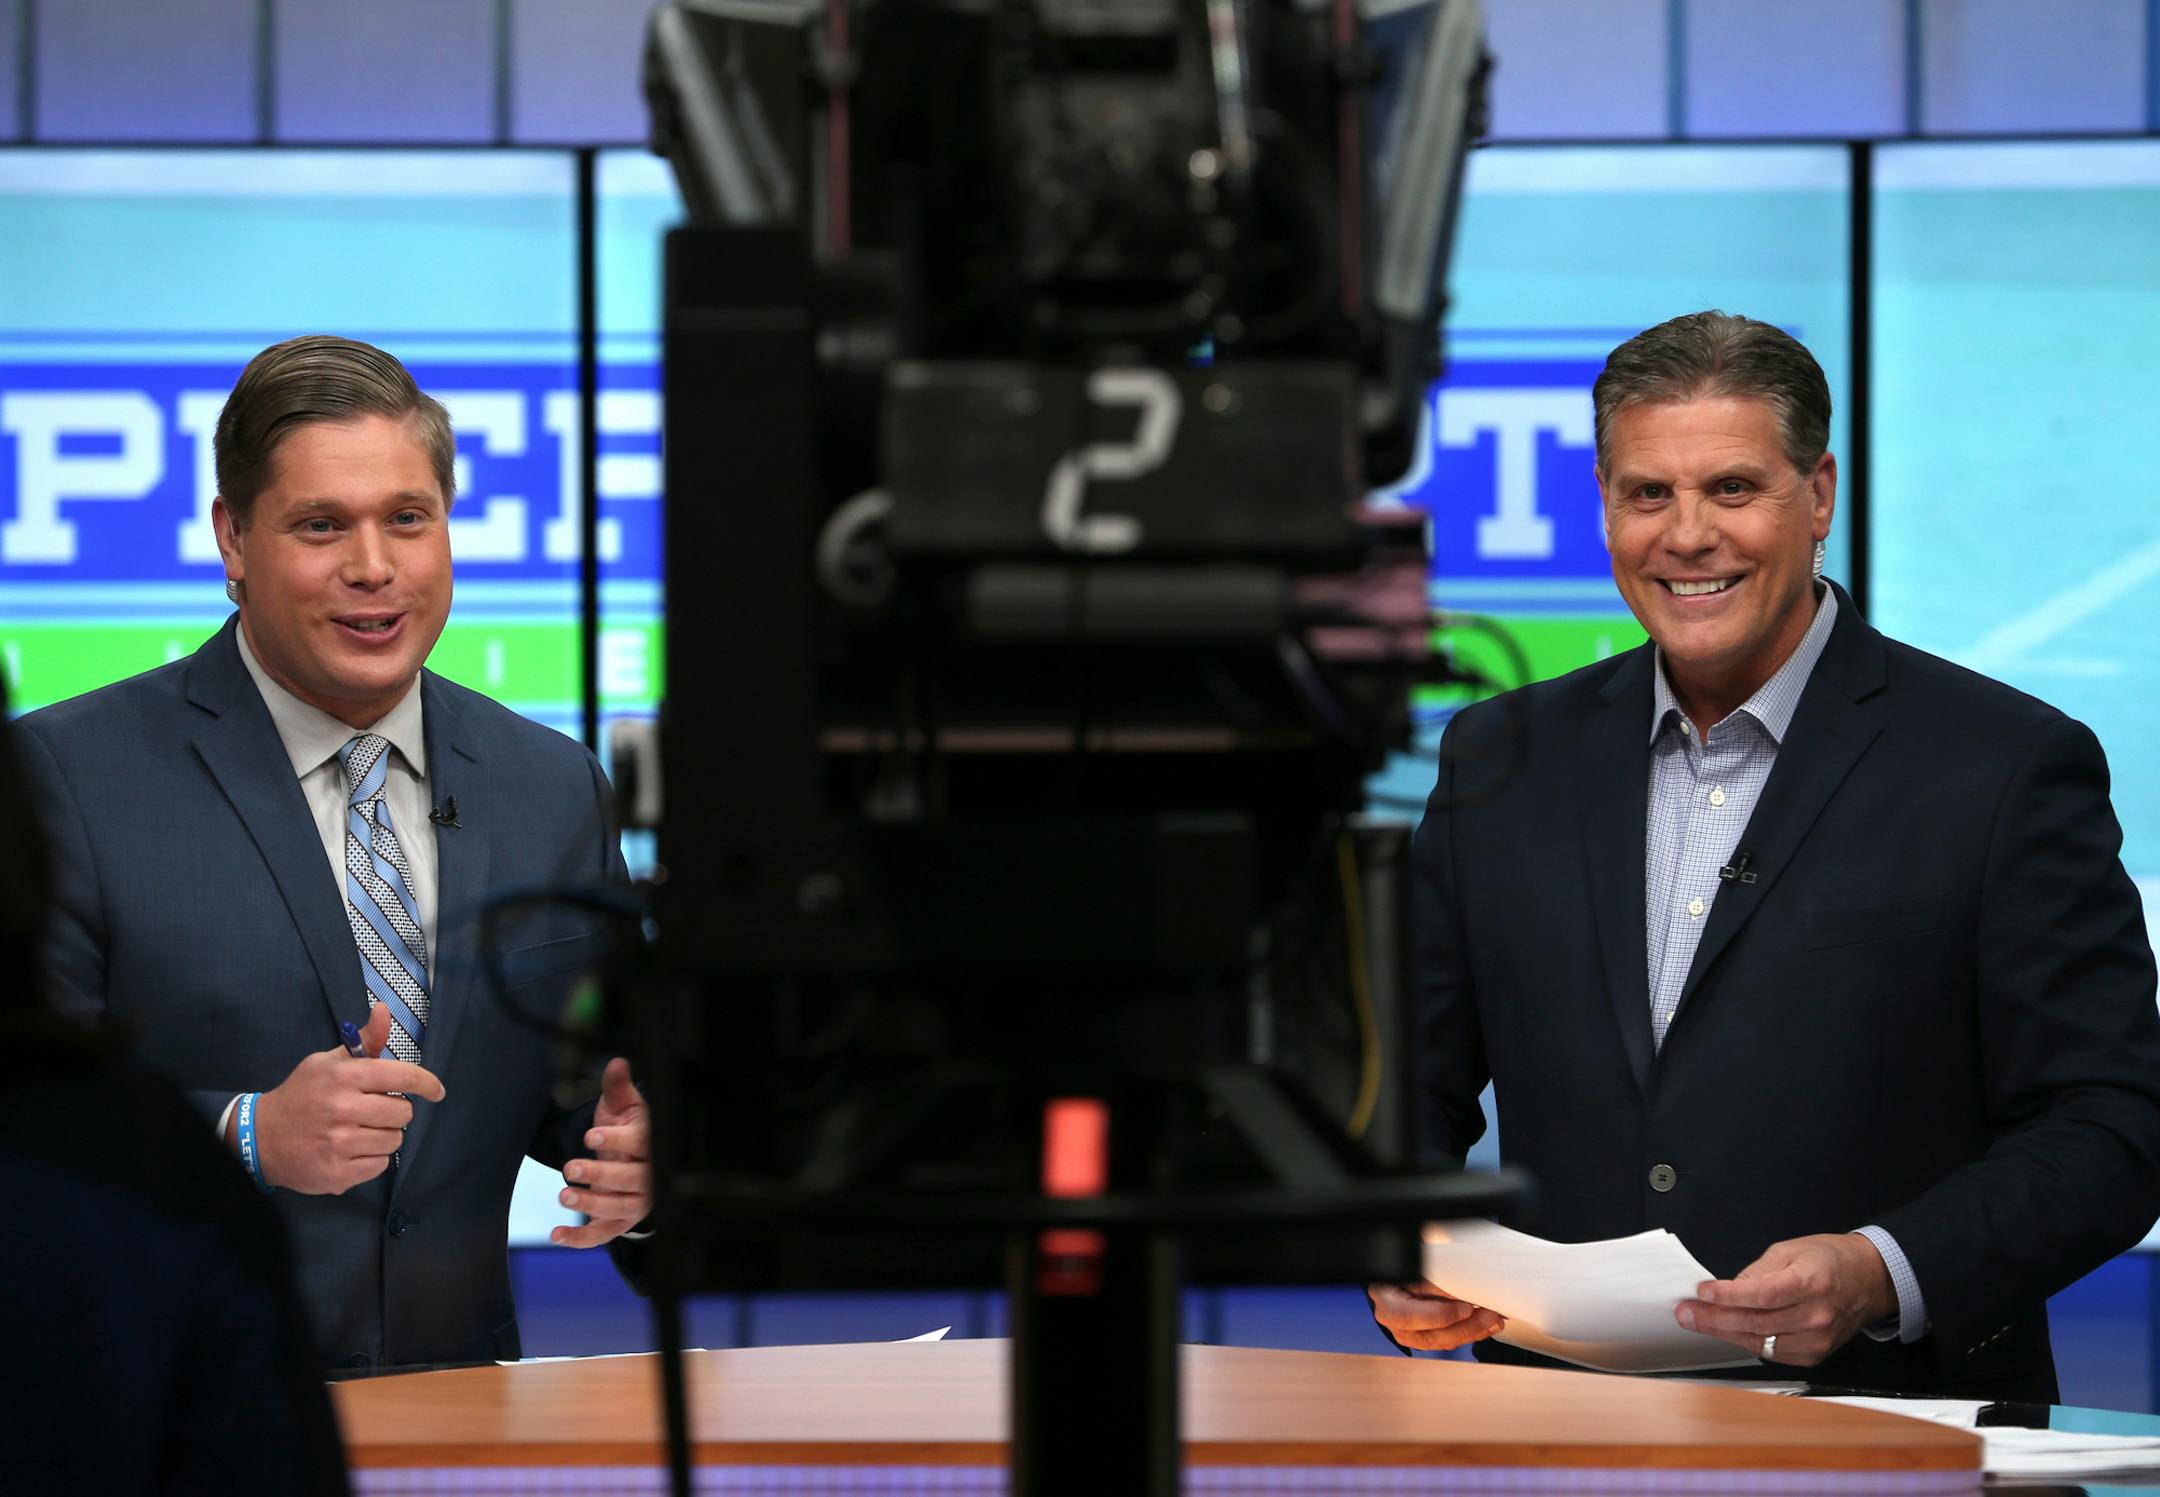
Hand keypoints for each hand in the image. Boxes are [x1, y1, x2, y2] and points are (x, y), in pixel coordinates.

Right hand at [246, 1005, 445, 1194]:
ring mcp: (339, 1144)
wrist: (261, 1137)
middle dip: (396, 1111)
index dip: (427, 1084)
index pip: (403, 1077)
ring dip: (384, 1136)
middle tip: (375, 1111)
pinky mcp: (338, 1174)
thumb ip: (365, 1040)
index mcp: (344, 1076)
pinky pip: (380, 1166)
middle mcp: (343, 1109)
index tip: (436, 1091)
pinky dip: (372, 1159)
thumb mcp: (328, 1061)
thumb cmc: (302, 1094)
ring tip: (360, 1131)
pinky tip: (351, 1150)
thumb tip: (384, 1009)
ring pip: (394, 1140)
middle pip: (404, 1113)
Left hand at [553, 1057, 651, 1247]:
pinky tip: (556, 1235)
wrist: (638, 1164)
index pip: (642, 1143)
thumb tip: (617, 1062)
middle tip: (571, 1168)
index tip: (591, 1136)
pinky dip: (580, 1239)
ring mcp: (637, 1203)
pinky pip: (602, 1235)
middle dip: (600, 1175)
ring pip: (618, 1208)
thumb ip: (618, 1086)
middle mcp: (650, 1176)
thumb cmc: (629, 1132)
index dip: (617, 1141)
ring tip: (565, 1195)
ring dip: (591, 1205)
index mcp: (652, 1143)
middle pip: (631, 1180)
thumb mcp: (625, 1106)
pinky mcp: (620, 1223)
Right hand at [1368, 1282, 1505, 1351]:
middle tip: (1487, 1315)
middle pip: (1430, 1335)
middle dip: (1463, 1327)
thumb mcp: (1413, 1271)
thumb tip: (1459, 1291)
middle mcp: (1395, 1326)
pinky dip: (1469, 1334)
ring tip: (1493, 1320)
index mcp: (1388, 1305)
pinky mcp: (1424, 1338)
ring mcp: (1409, 1335)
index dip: (1440, 1315)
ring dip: (1471, 1332)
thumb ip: (1432, 1282)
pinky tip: (1486, 1326)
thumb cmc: (1402, 1272)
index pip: (1410, 1316)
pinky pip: (1448, 1341)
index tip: (1465, 1306)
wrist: (1394, 1281)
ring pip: (1442, 1342)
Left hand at [1675, 1232, 1897, 1365]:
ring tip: (1698, 1322)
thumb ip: (1757, 1272)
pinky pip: (1772, 1352)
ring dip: (1724, 1332)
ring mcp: (1817, 1340)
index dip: (1728, 1296)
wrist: (1869, 1280)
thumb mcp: (1790, 1250)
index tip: (1702, 1292)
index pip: (1763, 1295)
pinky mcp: (1815, 1355)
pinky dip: (1747, 1341)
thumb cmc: (1830, 1260)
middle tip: (1686, 1312)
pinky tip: (1727, 1331)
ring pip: (1760, 1342)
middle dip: (1715, 1318)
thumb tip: (1727, 1289)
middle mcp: (1817, 1316)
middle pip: (1756, 1323)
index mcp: (1811, 1283)